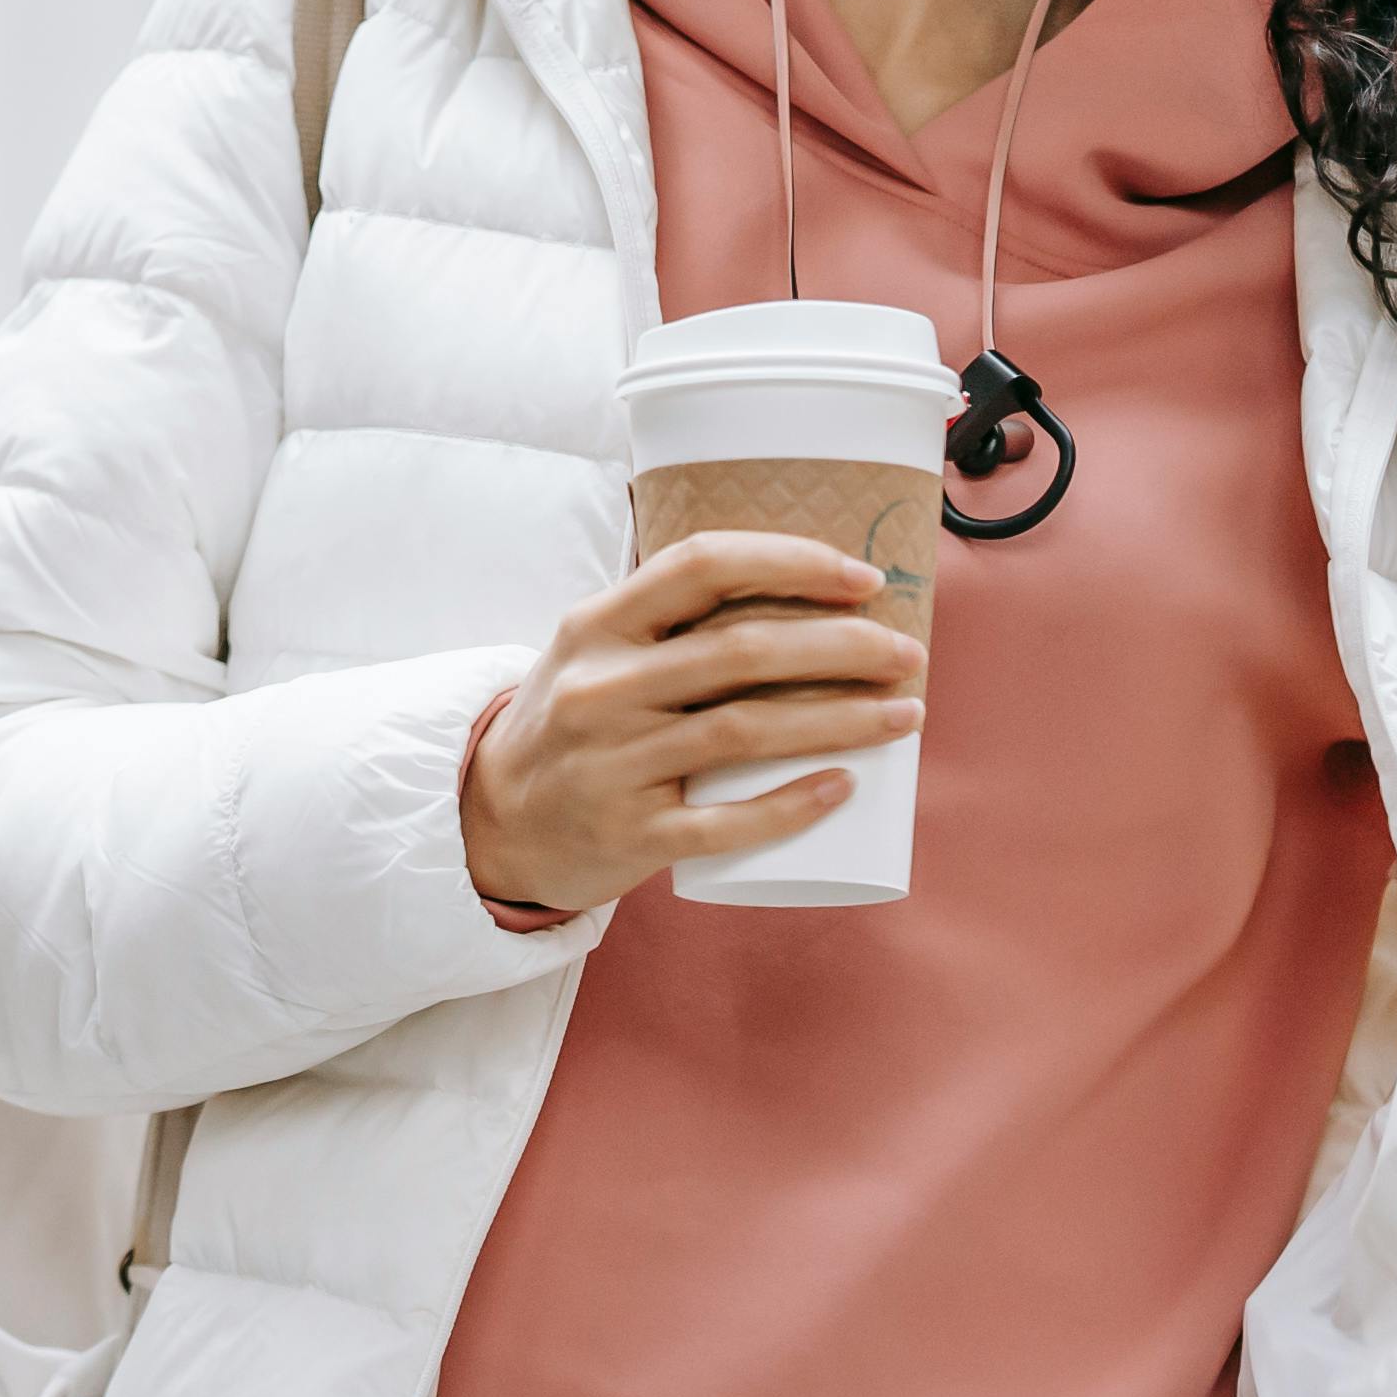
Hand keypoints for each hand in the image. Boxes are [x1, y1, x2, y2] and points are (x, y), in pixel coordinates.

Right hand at [461, 531, 924, 917]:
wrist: (490, 823)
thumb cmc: (570, 724)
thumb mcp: (591, 652)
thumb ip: (667, 618)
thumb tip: (801, 587)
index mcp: (596, 627)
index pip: (701, 566)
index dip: (790, 562)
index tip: (861, 579)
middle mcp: (602, 688)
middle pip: (742, 651)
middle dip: (842, 646)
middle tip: (906, 654)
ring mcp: (614, 764)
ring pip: (746, 731)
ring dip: (841, 718)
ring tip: (906, 714)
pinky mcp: (631, 834)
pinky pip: (725, 822)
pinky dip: (791, 804)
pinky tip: (845, 786)